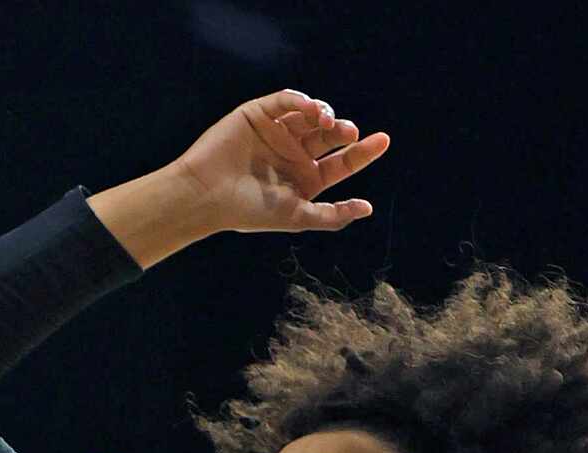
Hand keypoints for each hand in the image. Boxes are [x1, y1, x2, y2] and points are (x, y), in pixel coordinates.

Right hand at [165, 89, 389, 238]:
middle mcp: (293, 154)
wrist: (205, 196)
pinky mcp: (258, 114)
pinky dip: (300, 100)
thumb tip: (367, 209)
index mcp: (305, 178)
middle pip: (330, 135)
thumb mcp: (296, 216)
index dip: (363, 152)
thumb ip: (331, 216)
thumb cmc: (248, 211)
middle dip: (343, 131)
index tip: (382, 141)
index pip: (342, 162)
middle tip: (350, 134)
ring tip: (328, 122)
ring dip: (324, 114)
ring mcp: (277, 132)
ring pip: (310, 114)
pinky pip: (286, 100)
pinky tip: (310, 110)